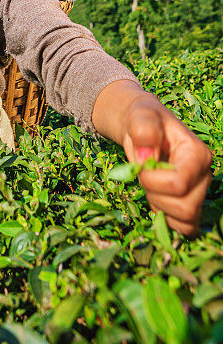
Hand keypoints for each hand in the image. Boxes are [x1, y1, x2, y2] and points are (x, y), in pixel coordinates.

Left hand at [122, 94, 212, 235]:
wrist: (143, 127)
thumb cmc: (144, 120)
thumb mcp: (140, 116)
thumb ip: (143, 129)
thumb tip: (146, 157)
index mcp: (197, 153)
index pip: (179, 184)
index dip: (153, 182)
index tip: (140, 167)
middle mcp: (204, 175)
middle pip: (185, 207)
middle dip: (156, 196)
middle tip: (144, 178)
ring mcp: (200, 191)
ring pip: (186, 220)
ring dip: (160, 208)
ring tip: (151, 186)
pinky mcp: (191, 203)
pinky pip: (185, 228)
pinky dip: (168, 219)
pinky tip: (157, 199)